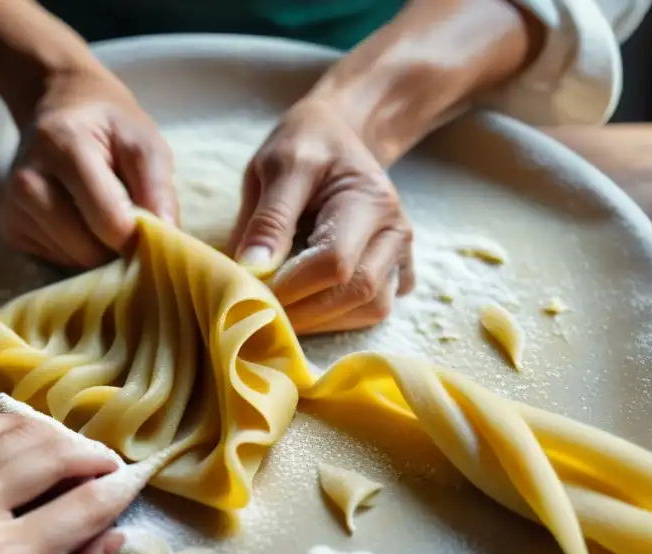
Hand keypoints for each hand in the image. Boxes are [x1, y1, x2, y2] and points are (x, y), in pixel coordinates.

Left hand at [0, 414, 143, 553]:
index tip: (135, 481)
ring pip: (6, 427)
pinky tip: (7, 438)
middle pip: (51, 452)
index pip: (84, 504)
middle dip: (91, 454)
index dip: (120, 488)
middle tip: (106, 464)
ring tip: (65, 448)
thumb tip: (113, 536)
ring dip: (48, 431)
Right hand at [1, 66, 175, 267]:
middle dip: (117, 247)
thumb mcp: (144, 140)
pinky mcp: (9, 226)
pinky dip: (75, 250)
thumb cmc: (108, 125)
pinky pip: (55, 260)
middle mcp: (28, 179)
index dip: (138, 234)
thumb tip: (166, 235)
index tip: (150, 224)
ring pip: (71, 260)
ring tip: (102, 215)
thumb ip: (158, 186)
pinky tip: (78, 219)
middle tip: (128, 220)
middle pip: (87, 249)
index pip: (109, 221)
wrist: (56, 105)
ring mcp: (13, 205)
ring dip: (97, 250)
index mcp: (62, 146)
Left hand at [229, 97, 414, 334]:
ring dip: (324, 320)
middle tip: (260, 310)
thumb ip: (268, 219)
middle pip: (357, 292)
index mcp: (368, 198)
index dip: (289, 287)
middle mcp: (395, 229)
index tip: (250, 292)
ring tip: (284, 307)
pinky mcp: (398, 269)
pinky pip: (375, 309)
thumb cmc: (304, 146)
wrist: (339, 135)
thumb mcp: (278, 166)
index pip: (334, 262)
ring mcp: (401, 252)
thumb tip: (251, 272)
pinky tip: (312, 301)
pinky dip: (342, 317)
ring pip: (372, 309)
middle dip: (304, 312)